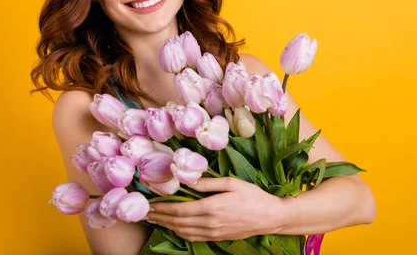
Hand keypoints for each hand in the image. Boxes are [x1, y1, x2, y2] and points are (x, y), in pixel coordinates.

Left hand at [145, 177, 285, 241]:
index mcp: (212, 207)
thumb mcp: (232, 183)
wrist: (271, 217)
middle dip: (160, 217)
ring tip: (155, 220)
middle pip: (178, 222)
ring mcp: (213, 233)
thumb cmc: (253, 196)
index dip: (163, 208)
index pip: (180, 210)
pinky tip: (173, 228)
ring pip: (184, 232)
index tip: (151, 204)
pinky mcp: (217, 237)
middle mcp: (210, 223)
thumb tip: (188, 179)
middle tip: (146, 213)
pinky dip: (180, 233)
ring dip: (167, 226)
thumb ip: (208, 183)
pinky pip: (193, 238)